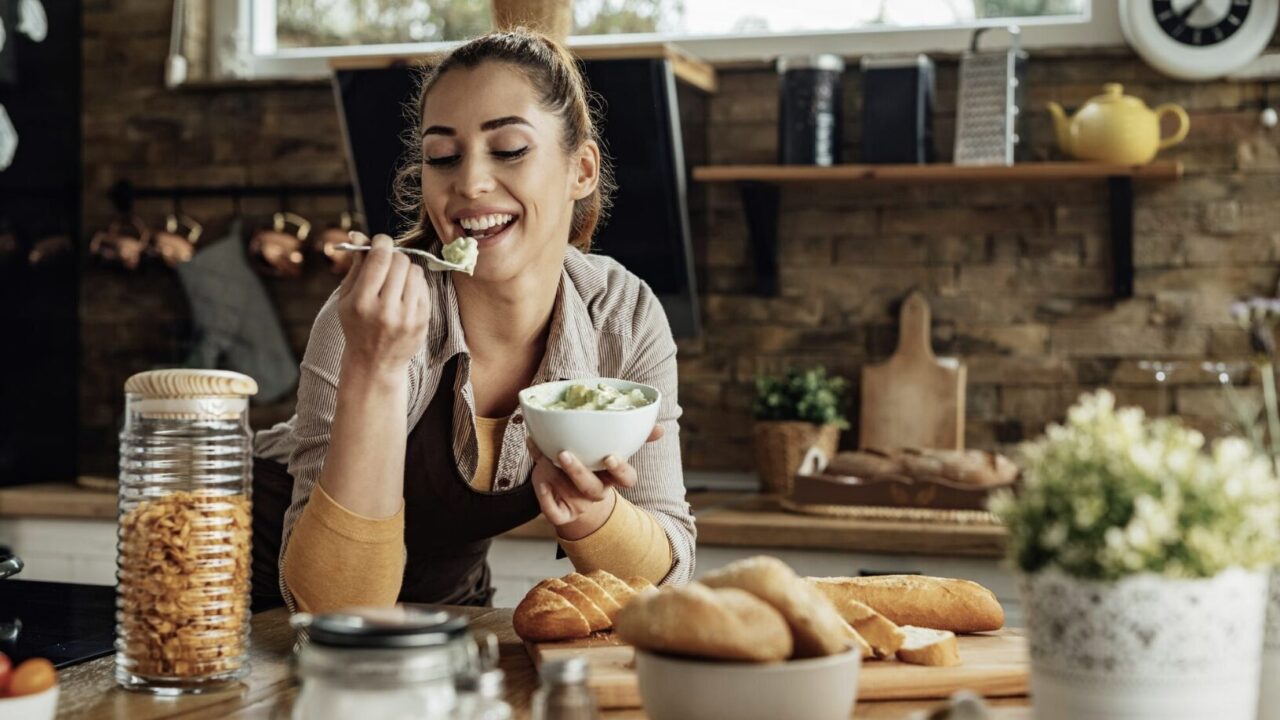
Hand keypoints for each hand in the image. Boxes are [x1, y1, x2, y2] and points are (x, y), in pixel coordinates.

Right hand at [337, 232, 430, 373]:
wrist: (375, 363)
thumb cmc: (357, 325)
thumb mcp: (347, 297)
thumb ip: (356, 265)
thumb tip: (358, 234)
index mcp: (362, 302)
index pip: (380, 258)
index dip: (381, 242)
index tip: (380, 243)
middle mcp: (386, 310)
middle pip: (400, 261)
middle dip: (393, 256)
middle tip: (386, 264)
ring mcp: (407, 317)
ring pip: (414, 271)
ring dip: (405, 269)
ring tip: (394, 281)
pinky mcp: (423, 320)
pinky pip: (424, 286)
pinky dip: (414, 283)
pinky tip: (404, 294)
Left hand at [527, 425, 663, 539]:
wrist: (567, 495)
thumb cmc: (591, 464)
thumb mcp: (609, 451)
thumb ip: (635, 437)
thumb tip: (660, 427)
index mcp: (611, 477)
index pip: (625, 479)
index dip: (619, 471)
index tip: (610, 457)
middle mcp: (596, 490)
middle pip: (594, 489)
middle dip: (580, 473)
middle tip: (566, 454)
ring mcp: (577, 502)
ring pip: (573, 494)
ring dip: (559, 475)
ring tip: (549, 456)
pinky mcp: (560, 512)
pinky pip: (555, 512)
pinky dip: (546, 499)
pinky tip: (541, 481)